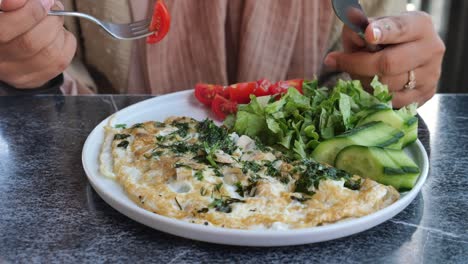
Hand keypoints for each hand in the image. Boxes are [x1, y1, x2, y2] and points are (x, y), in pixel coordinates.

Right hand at [0, 0, 75, 88]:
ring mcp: (18, 74)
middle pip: (31, 42)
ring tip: (53, 21)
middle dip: (50, 20)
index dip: (29, 14)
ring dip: (59, 30)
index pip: (5, 31)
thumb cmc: (11, 21)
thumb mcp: (9, 9)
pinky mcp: (36, 79)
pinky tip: (57, 35)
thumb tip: (32, 1)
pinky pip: (62, 58)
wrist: (10, 49)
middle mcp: (0, 61)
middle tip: (51, 8)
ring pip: (50, 52)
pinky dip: (67, 40)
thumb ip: (18, 3)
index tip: (44, 2)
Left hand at [324, 11, 445, 107]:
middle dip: (358, 65)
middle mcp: (431, 48)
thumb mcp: (368, 29)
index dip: (383, 32)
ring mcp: (431, 74)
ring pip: (388, 86)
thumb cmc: (382, 42)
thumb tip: (354, 37)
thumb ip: (358, 31)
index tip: (368, 34)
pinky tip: (370, 85)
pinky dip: (375, 95)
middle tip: (338, 62)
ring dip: (364, 82)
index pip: (400, 29)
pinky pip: (391, 101)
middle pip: (389, 63)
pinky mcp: (425, 94)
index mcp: (419, 25)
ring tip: (359, 73)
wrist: (402, 57)